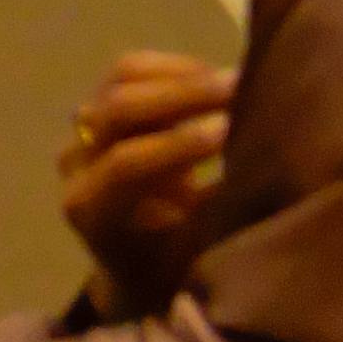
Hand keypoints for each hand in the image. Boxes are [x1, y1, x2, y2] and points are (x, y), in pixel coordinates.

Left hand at [55, 50, 236, 318]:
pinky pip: (129, 74)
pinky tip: (213, 79)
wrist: (136, 268)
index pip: (126, 165)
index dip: (177, 144)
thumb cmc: (173, 271)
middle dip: (181, 95)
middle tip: (238, 88)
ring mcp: (82, 133)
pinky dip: (174, 70)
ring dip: (179, 75)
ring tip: (231, 81)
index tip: (229, 131)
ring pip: (120, 80)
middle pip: (117, 110)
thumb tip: (267, 160)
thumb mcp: (199, 254)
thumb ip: (219, 210)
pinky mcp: (99, 110)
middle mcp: (76, 166)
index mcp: (93, 211)